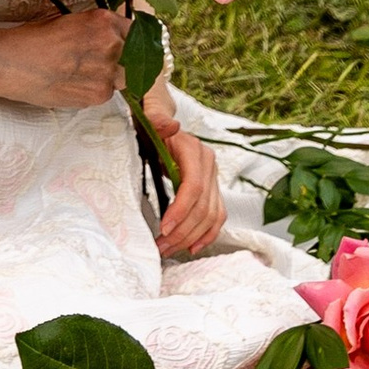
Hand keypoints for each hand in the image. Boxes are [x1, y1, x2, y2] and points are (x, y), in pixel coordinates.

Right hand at [0, 7, 125, 110]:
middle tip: (106, 62)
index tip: (130, 46)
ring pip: (125, 77)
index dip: (132, 40)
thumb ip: (98, 30)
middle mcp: (112, 44)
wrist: (12, 63)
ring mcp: (107, 72)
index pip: (137, 32)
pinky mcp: (98, 95)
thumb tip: (115, 39)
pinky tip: (75, 84)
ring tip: (86, 73)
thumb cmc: (34, 37)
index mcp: (105, 21)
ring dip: (113, 76)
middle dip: (127, 60)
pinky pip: (107, 92)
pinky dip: (97, 89)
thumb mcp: (72, 21)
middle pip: (136, 56)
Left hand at [147, 97, 226, 260]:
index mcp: (194, 151)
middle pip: (202, 207)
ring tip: (168, 249)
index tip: (164, 229)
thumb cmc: (153, 128)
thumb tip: (170, 125)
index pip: (194, 187)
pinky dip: (208, 234)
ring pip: (211, 216)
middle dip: (182, 231)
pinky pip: (218, 217)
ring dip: (191, 237)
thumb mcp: (150, 121)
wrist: (164, 128)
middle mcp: (209, 165)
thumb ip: (157, 119)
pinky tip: (192, 247)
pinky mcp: (214, 190)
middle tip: (161, 246)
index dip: (181, 210)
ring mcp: (214, 179)